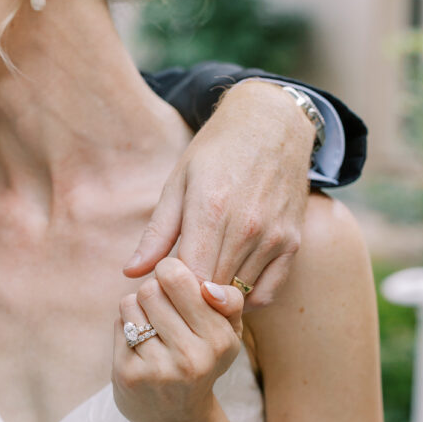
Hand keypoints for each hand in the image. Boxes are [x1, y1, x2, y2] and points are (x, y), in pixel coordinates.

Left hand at [112, 257, 243, 421]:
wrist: (179, 419)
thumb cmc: (204, 361)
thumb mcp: (229, 333)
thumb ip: (230, 301)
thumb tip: (208, 287)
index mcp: (219, 340)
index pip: (178, 278)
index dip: (171, 272)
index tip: (175, 285)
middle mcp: (191, 357)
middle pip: (150, 289)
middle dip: (153, 291)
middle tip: (163, 309)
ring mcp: (158, 369)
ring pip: (131, 303)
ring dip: (138, 308)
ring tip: (153, 327)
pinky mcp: (130, 376)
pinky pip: (120, 324)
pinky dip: (126, 327)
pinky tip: (140, 345)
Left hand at [123, 81, 313, 308]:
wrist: (272, 124)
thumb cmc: (216, 151)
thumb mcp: (178, 183)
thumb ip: (156, 233)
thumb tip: (130, 272)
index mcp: (211, 211)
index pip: (188, 278)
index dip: (170, 289)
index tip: (160, 285)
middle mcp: (247, 228)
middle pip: (211, 291)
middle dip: (189, 297)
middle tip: (175, 289)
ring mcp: (273, 238)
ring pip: (238, 294)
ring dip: (217, 297)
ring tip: (200, 284)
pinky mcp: (292, 244)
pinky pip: (268, 293)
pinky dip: (246, 297)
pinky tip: (228, 284)